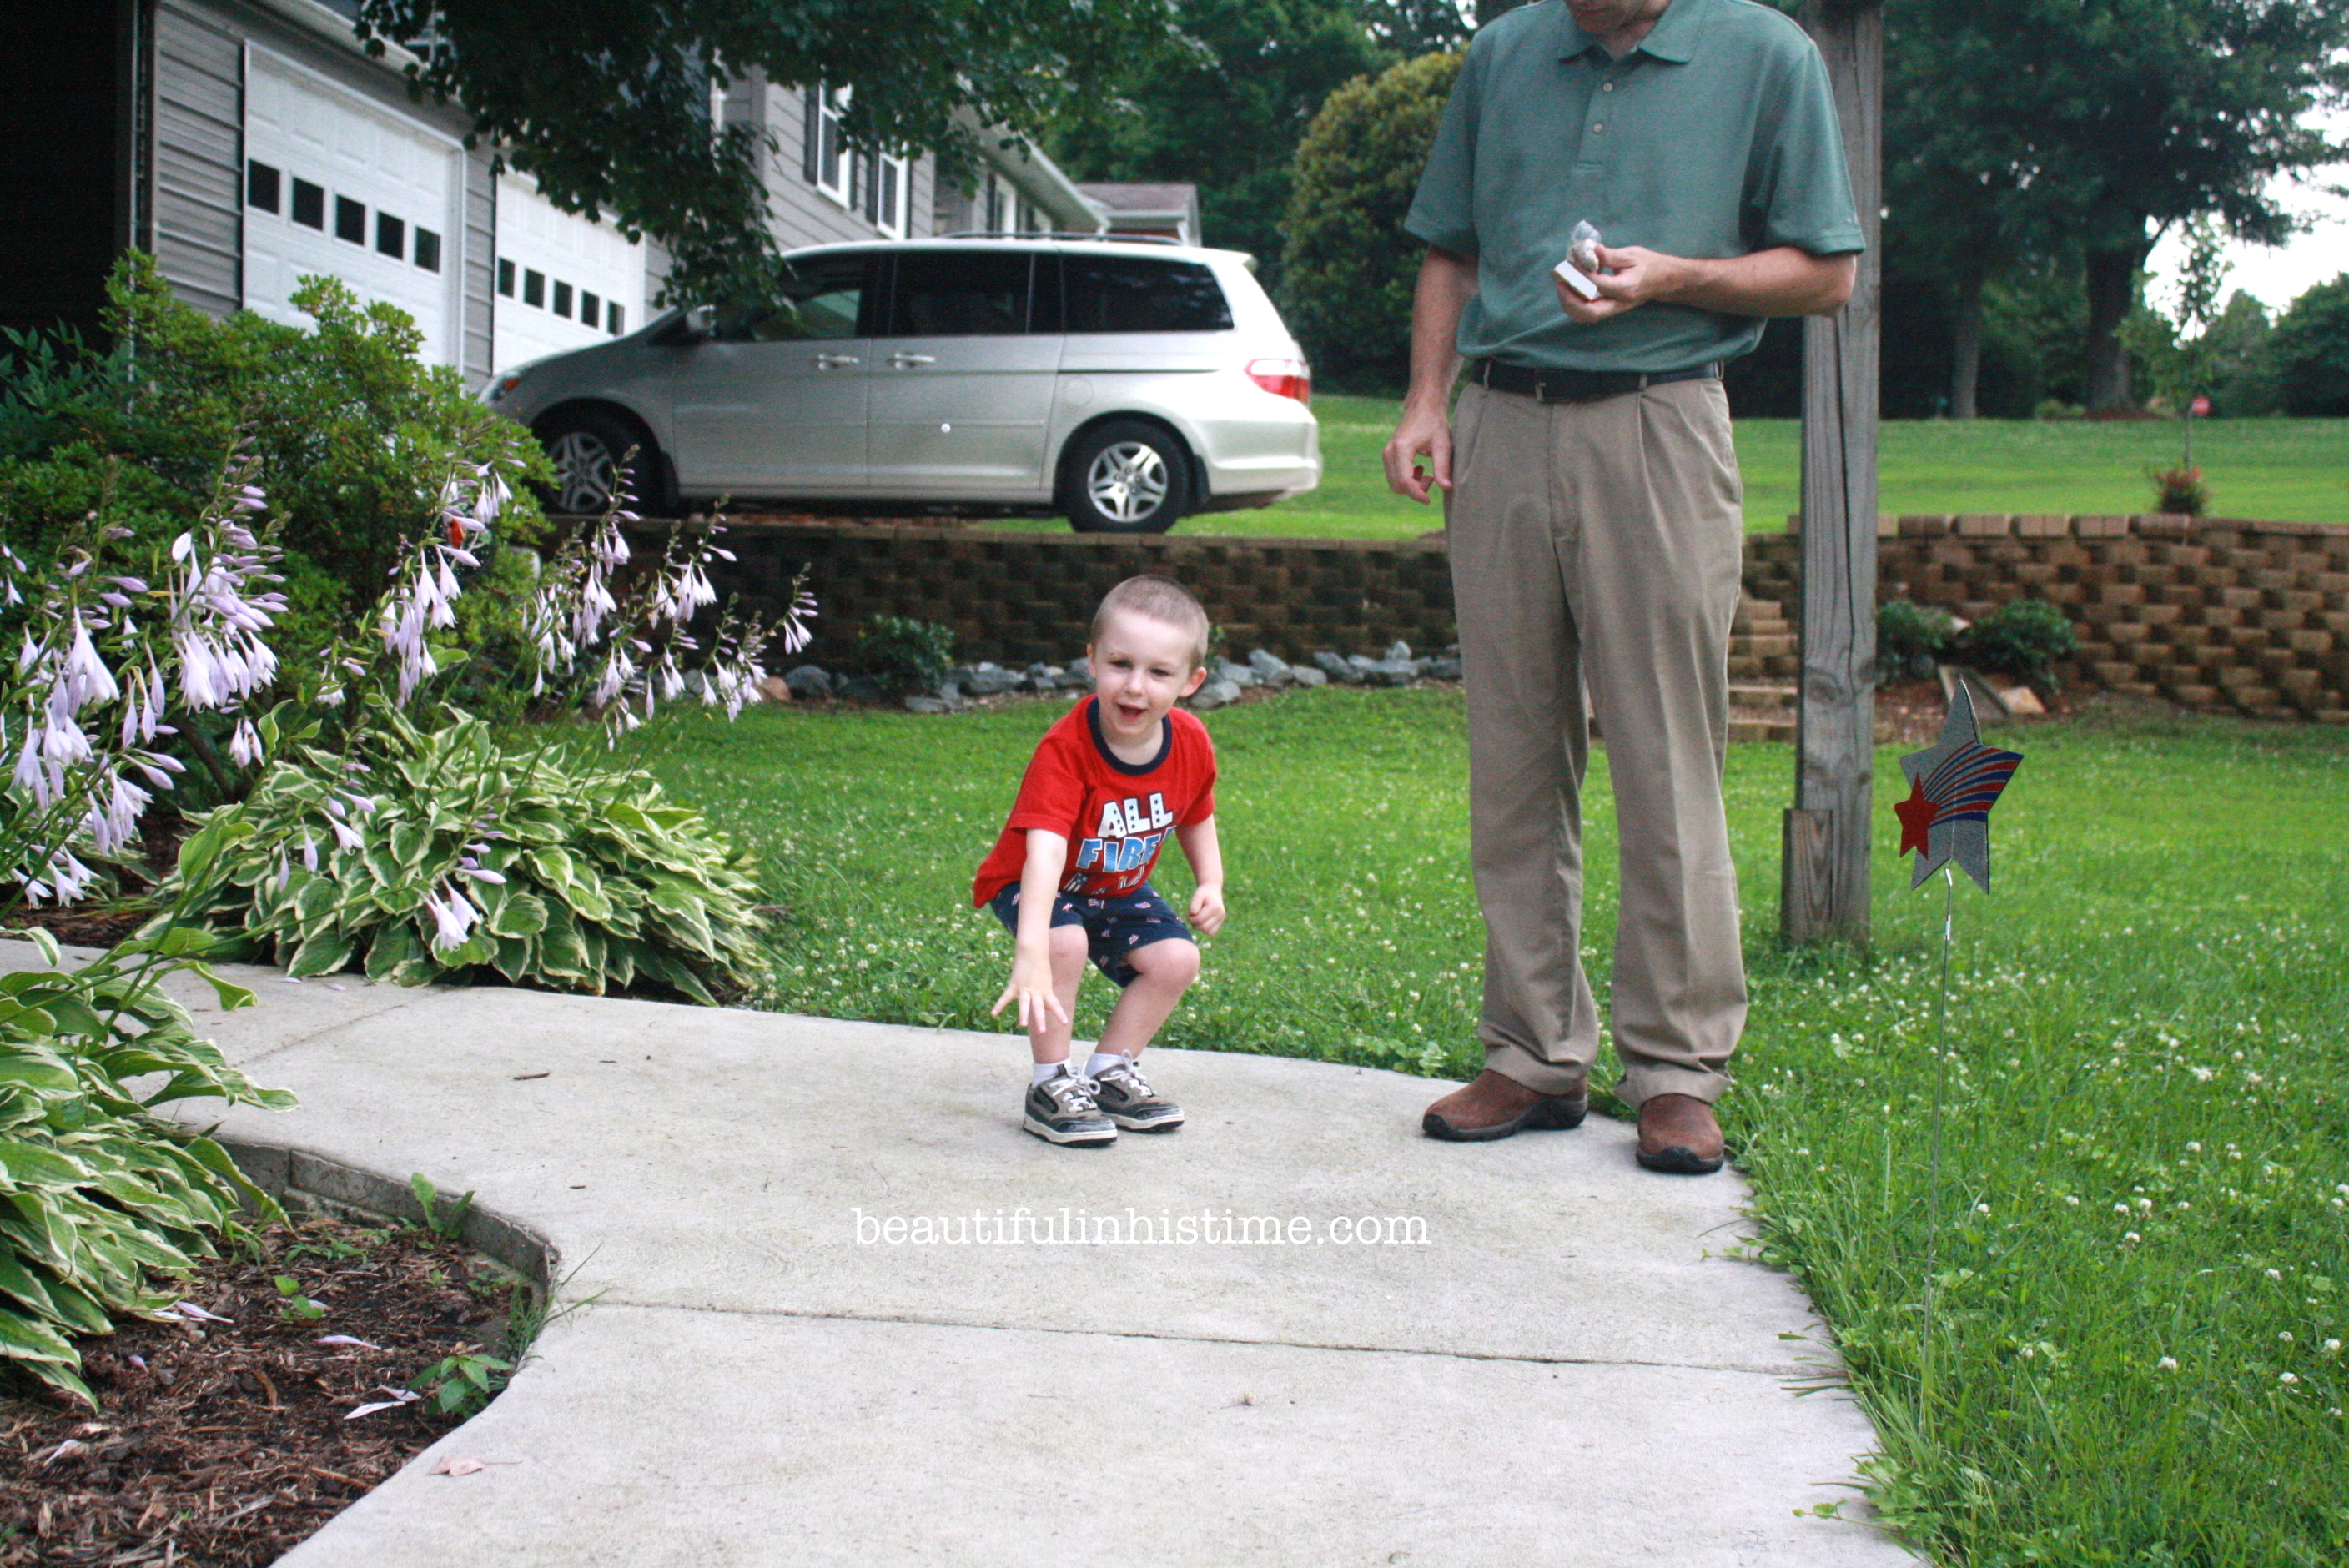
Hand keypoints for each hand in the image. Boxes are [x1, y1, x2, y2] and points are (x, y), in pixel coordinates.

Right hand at [990, 951, 1067, 1032]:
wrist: (1032, 952)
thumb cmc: (1041, 968)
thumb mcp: (1046, 983)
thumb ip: (1046, 997)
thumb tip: (1049, 1009)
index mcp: (1045, 990)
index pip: (1054, 1004)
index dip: (1059, 1014)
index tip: (1064, 1023)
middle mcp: (1036, 990)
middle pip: (1038, 1006)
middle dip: (1040, 1019)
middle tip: (1042, 1031)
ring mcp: (1024, 988)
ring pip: (1024, 1003)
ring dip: (1023, 1014)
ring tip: (1023, 1025)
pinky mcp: (1013, 985)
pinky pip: (1005, 997)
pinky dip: (999, 1005)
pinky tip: (993, 1014)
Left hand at [1188, 883, 1225, 936]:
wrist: (1212, 890)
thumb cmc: (1203, 893)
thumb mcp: (1197, 895)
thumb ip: (1194, 904)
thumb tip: (1193, 914)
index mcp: (1214, 908)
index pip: (1199, 920)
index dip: (1190, 919)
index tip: (1188, 914)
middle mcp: (1220, 915)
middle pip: (1204, 928)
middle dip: (1194, 924)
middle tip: (1191, 917)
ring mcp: (1221, 919)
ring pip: (1208, 932)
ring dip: (1199, 927)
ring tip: (1196, 919)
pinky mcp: (1220, 923)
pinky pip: (1211, 933)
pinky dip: (1205, 929)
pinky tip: (1201, 922)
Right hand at [1382, 402, 1451, 503]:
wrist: (1423, 407)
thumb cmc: (1434, 423)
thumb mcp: (1443, 445)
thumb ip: (1443, 468)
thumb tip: (1446, 488)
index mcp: (1401, 449)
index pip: (1405, 481)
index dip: (1416, 494)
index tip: (1429, 500)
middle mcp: (1389, 452)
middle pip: (1397, 485)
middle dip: (1414, 490)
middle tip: (1432, 480)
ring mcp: (1386, 453)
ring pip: (1394, 483)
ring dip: (1411, 486)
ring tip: (1428, 475)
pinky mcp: (1388, 455)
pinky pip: (1394, 476)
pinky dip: (1407, 480)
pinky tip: (1420, 470)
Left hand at [1555, 244, 1685, 322]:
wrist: (1663, 280)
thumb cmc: (1648, 264)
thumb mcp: (1631, 254)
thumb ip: (1609, 255)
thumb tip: (1589, 249)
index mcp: (1626, 288)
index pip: (1597, 284)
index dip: (1581, 273)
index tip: (1574, 259)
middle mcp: (1619, 303)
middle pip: (1589, 313)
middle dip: (1570, 300)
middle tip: (1560, 282)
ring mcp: (1614, 309)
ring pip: (1587, 317)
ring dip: (1570, 305)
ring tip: (1562, 286)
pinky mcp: (1610, 309)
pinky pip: (1589, 313)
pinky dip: (1576, 304)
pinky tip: (1571, 289)